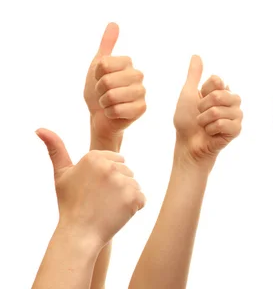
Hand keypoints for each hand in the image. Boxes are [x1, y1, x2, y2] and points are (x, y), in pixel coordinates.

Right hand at [36, 128, 145, 248]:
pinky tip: (116, 214)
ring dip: (125, 196)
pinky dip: (133, 208)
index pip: (117, 160)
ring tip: (106, 207)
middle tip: (99, 200)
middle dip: (117, 185)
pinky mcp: (134, 197)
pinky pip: (141, 199)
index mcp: (94, 156)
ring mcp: (123, 182)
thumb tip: (39, 128)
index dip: (107, 176)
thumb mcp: (61, 174)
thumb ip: (55, 149)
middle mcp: (109, 166)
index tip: (93, 188)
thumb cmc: (70, 204)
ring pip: (134, 185)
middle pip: (127, 171)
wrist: (78, 235)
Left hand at [84, 23, 146, 140]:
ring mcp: (141, 92)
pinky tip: (115, 113)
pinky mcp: (142, 108)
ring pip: (112, 95)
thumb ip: (106, 45)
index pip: (104, 64)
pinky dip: (110, 113)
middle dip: (99, 90)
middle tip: (103, 94)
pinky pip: (118, 109)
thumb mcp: (97, 66)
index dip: (96, 75)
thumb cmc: (98, 91)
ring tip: (109, 103)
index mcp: (128, 63)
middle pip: (107, 80)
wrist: (100, 116)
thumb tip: (113, 23)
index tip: (99, 79)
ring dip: (104, 103)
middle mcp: (138, 75)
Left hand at [173, 55, 242, 166]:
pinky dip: (210, 130)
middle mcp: (232, 101)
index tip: (199, 100)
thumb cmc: (187, 121)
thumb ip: (194, 75)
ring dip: (204, 120)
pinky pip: (222, 124)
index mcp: (222, 90)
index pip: (216, 81)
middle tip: (201, 115)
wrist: (188, 144)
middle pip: (219, 94)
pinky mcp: (237, 129)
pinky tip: (211, 134)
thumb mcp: (188, 93)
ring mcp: (236, 115)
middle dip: (202, 107)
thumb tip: (196, 55)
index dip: (203, 92)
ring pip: (218, 110)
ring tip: (205, 126)